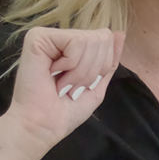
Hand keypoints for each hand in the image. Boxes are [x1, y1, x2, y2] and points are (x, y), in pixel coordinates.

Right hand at [1, 26, 124, 155]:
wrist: (42, 126)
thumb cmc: (64, 112)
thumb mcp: (96, 86)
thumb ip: (108, 60)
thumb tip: (120, 33)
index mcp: (71, 48)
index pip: (106, 39)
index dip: (102, 66)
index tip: (81, 86)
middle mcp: (59, 39)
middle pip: (101, 38)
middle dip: (92, 70)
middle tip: (71, 87)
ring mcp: (47, 36)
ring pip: (89, 40)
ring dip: (80, 72)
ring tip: (62, 84)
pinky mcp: (38, 38)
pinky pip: (75, 41)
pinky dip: (71, 65)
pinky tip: (52, 74)